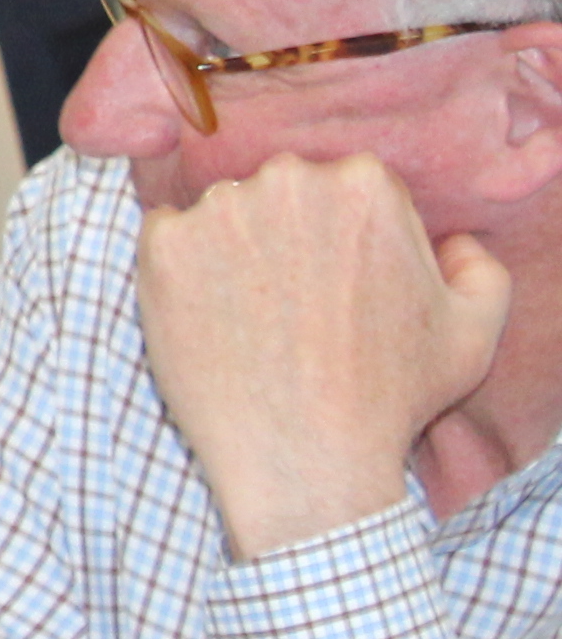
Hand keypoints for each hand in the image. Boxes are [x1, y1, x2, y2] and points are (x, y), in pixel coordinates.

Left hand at [135, 147, 508, 556]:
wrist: (305, 458)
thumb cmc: (391, 397)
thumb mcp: (473, 330)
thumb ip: (477, 266)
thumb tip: (451, 241)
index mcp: (363, 184)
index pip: (344, 187)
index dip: (346, 240)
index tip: (343, 287)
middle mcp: (288, 180)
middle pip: (282, 192)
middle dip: (288, 236)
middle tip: (298, 306)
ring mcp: (218, 209)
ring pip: (225, 214)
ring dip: (235, 252)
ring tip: (257, 319)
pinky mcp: (162, 244)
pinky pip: (168, 237)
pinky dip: (183, 271)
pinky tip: (212, 319)